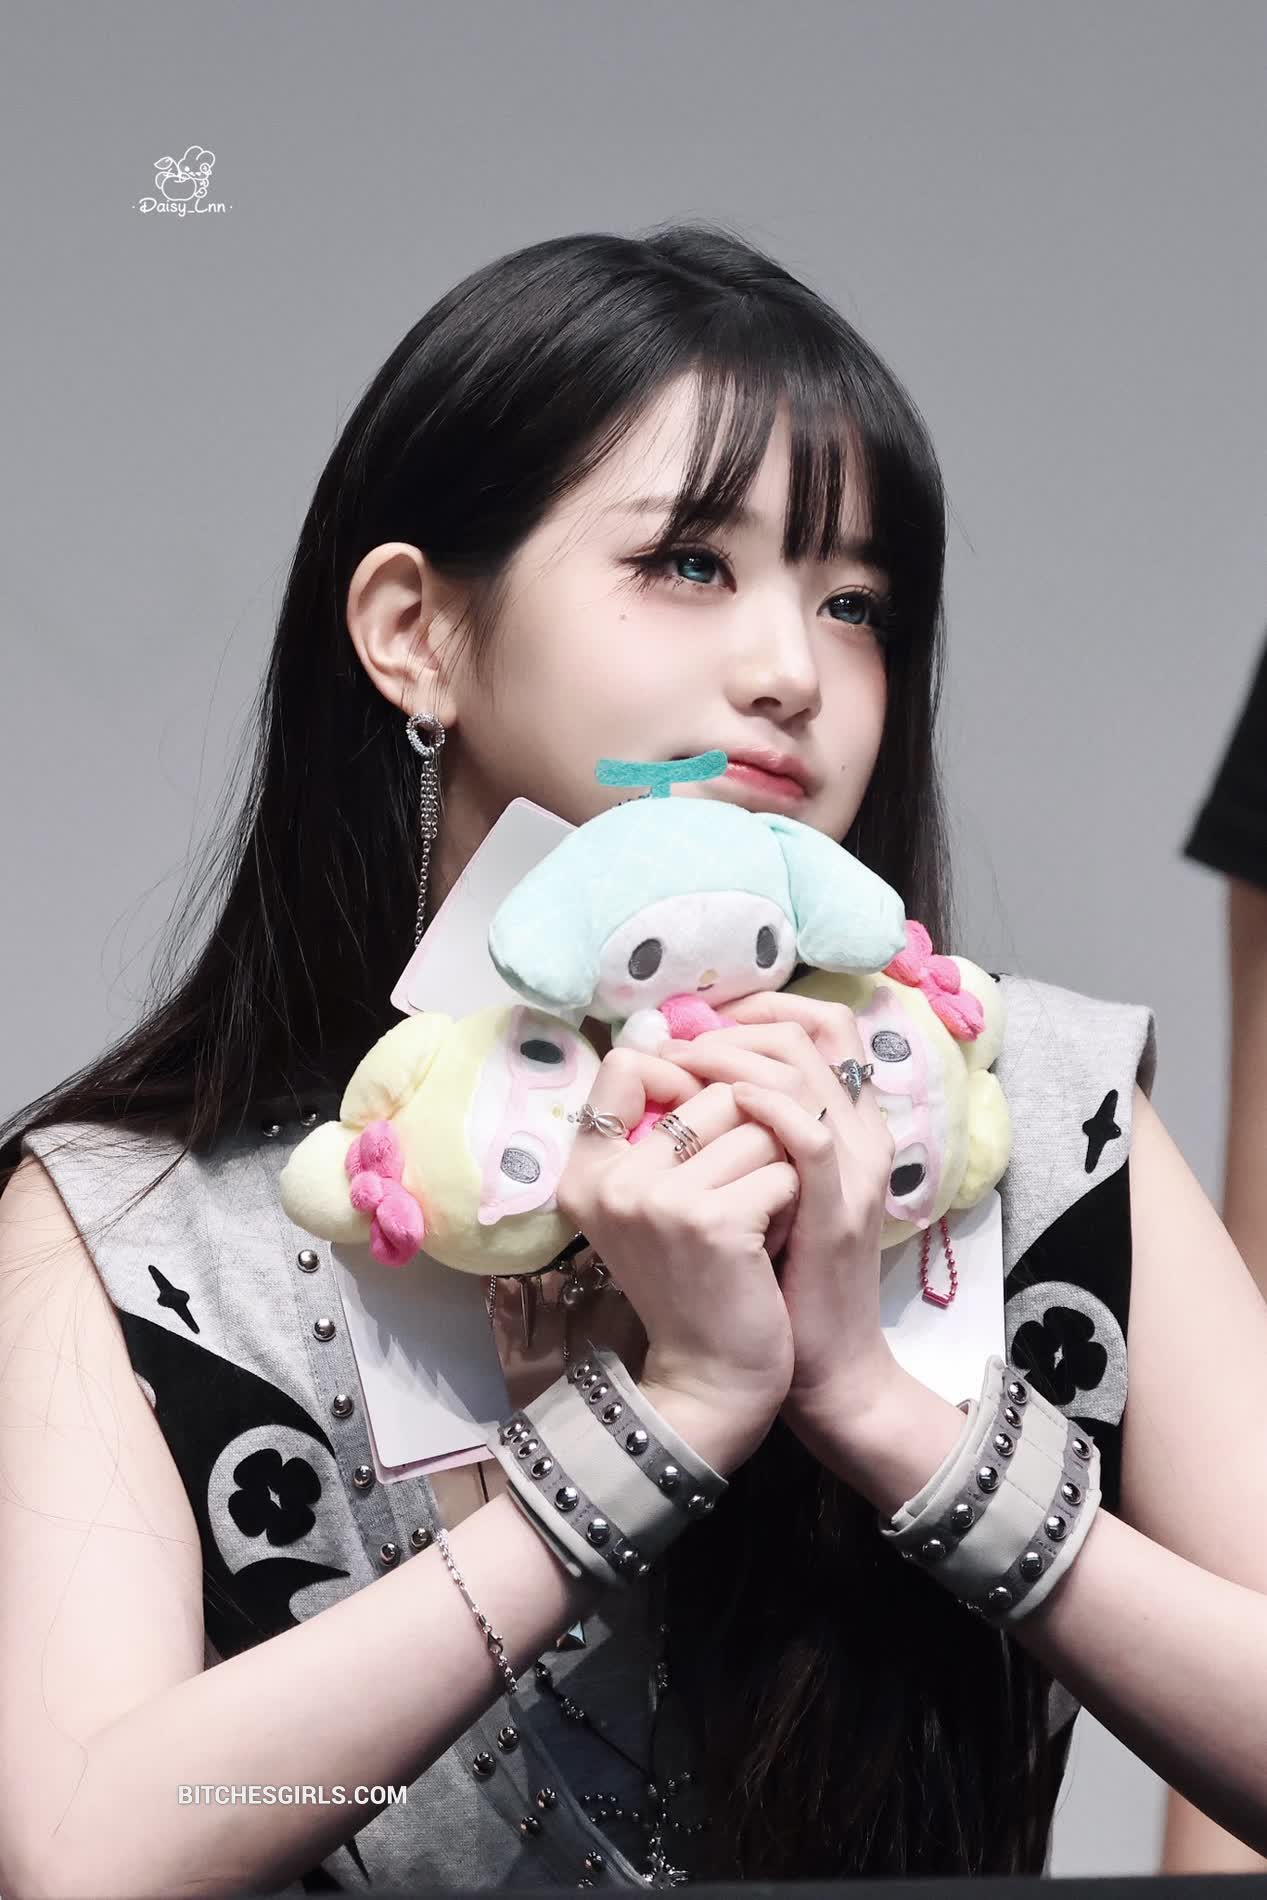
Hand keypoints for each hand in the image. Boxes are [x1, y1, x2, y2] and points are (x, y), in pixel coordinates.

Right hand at [554, 1045, 796, 1473]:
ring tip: (756, 1222)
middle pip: (713, 1089)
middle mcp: (609, 1180)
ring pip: (757, 1124)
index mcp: (586, 1170)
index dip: (685, 1074)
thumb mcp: (657, 1203)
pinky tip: (769, 1246)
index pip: (627, 1063)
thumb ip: (663, 1130)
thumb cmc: (700, 1281)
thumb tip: (697, 1040)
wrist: (715, 1380)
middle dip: (751, 1135)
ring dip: (777, 1169)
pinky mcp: (709, 1221)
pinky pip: (781, 1168)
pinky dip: (791, 1204)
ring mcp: (656, 1199)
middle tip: (740, 1200)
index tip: (712, 1119)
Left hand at [654, 989, 898, 1431]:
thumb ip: (753, 1138)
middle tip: (682, 1045)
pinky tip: (723, 1105)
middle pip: (811, 1032)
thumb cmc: (782, 1278)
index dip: (766, 1008)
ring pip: (806, 1070)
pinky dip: (767, 1108)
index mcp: (851, 1124)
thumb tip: (688, 1085)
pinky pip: (811, 1135)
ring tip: (685, 1068)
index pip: (826, 1025)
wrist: (825, 1366)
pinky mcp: (839, 1211)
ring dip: (735, 1057)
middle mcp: (863, 1134)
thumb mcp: (770, 1190)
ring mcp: (856, 1171)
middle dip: (736, 1027)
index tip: (705, 1022)